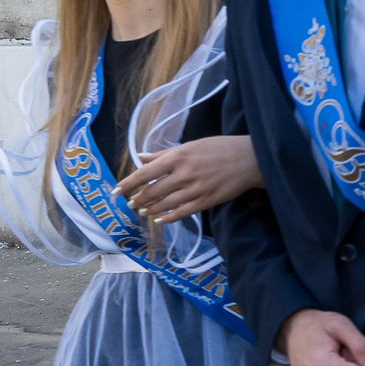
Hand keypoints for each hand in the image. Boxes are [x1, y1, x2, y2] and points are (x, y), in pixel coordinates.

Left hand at [117, 135, 261, 223]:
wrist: (248, 159)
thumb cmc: (218, 148)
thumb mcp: (190, 145)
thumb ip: (164, 154)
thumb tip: (141, 158)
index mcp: (177, 157)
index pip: (144, 173)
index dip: (127, 184)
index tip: (116, 191)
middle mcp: (183, 174)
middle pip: (152, 192)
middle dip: (138, 200)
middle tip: (131, 204)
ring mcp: (195, 189)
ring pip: (165, 204)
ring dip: (150, 210)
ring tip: (142, 212)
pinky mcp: (206, 201)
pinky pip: (182, 213)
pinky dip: (169, 218)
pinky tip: (161, 220)